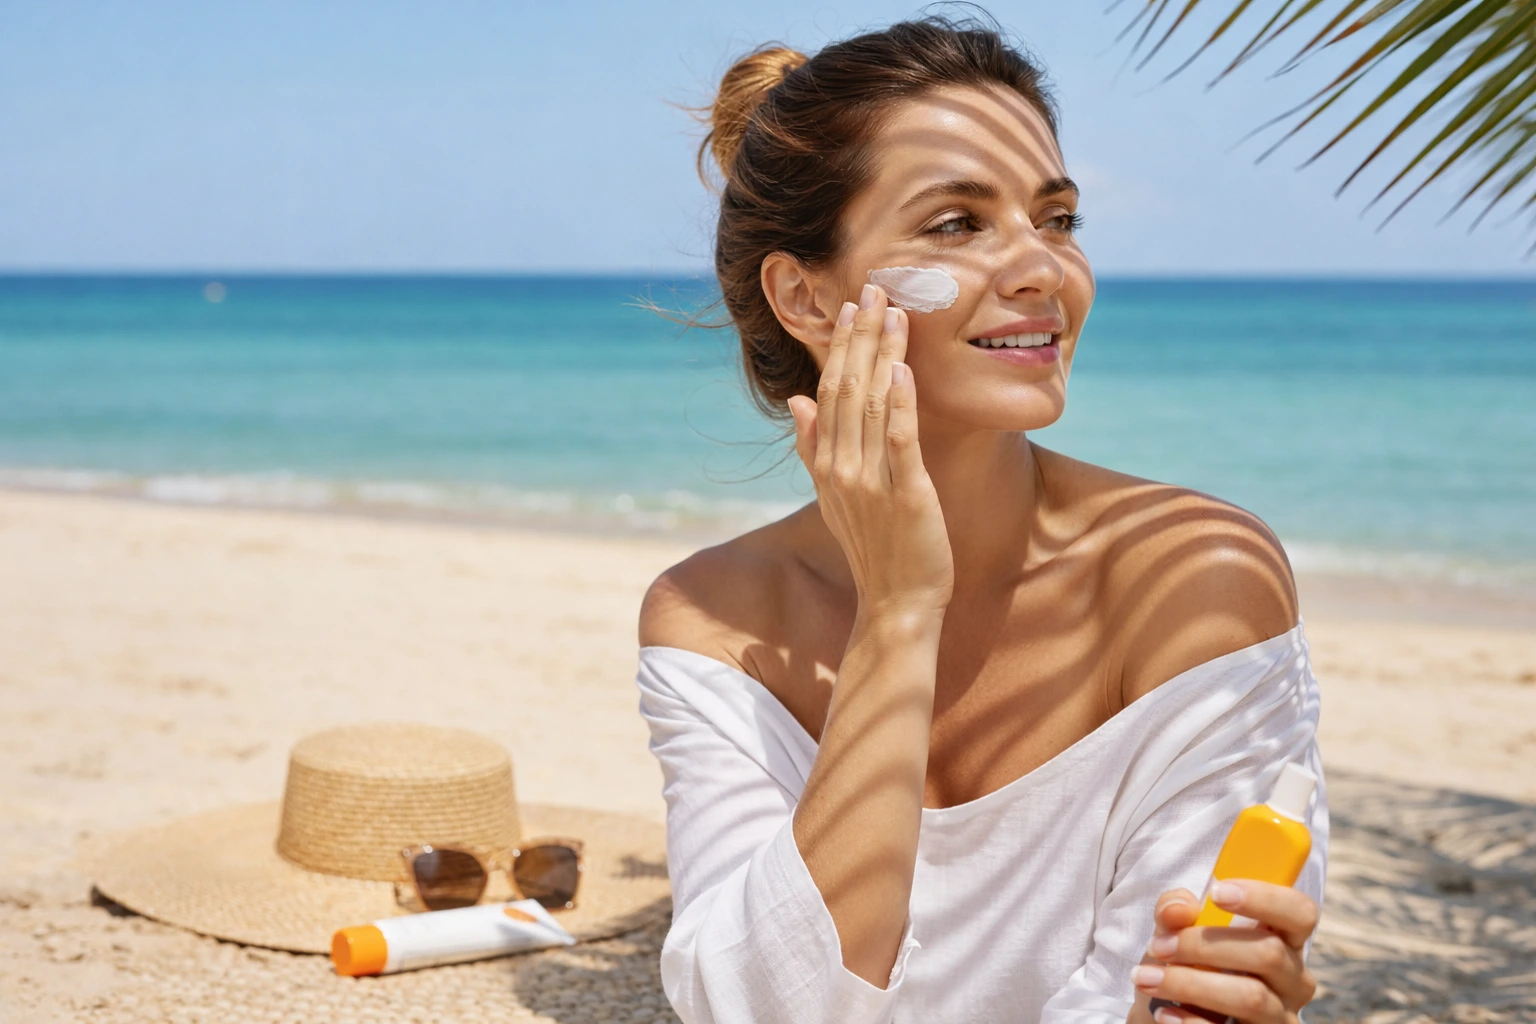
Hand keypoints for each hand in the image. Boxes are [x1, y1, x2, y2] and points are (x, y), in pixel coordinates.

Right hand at [787, 284, 953, 621]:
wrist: (896, 604)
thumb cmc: (875, 550)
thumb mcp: (834, 497)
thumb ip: (813, 447)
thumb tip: (797, 401)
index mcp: (826, 465)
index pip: (828, 391)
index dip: (840, 346)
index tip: (852, 306)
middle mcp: (842, 468)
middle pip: (846, 388)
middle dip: (860, 337)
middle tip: (873, 289)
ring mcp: (871, 482)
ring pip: (870, 405)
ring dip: (881, 355)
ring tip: (893, 312)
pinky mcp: (907, 494)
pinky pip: (899, 440)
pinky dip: (899, 403)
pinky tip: (903, 369)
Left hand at [1134, 883, 1319, 1023]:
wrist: (1167, 1017)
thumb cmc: (1182, 968)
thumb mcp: (1173, 934)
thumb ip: (1173, 912)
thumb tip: (1178, 908)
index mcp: (1282, 941)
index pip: (1299, 912)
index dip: (1266, 897)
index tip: (1217, 892)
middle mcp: (1292, 981)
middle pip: (1269, 953)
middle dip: (1205, 945)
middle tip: (1158, 946)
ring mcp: (1281, 1019)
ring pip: (1253, 997)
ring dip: (1191, 984)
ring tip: (1147, 978)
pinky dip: (1191, 1022)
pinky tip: (1164, 1013)